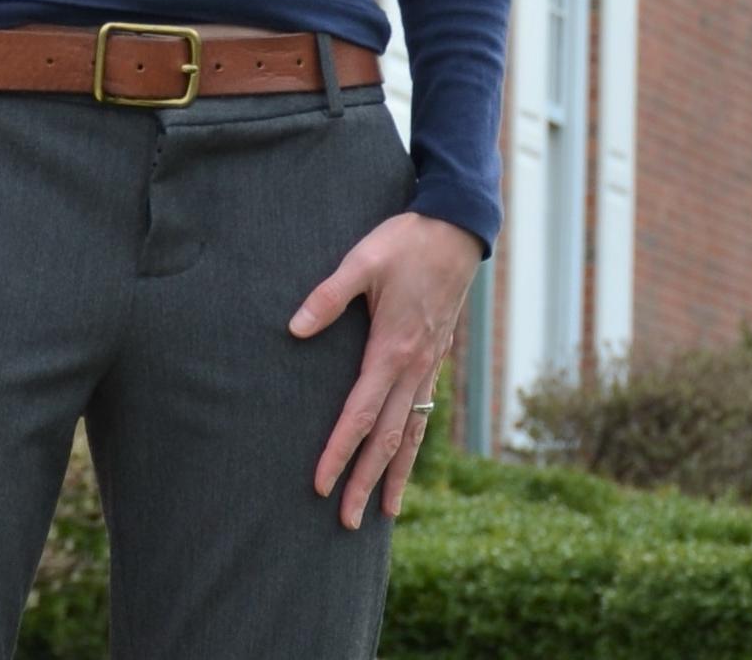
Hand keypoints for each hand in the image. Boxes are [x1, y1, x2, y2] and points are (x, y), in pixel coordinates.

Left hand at [289, 210, 481, 528]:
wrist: (457, 230)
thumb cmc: (407, 242)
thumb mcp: (364, 259)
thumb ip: (329, 296)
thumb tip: (294, 329)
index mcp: (392, 349)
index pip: (361, 414)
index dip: (339, 451)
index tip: (321, 485)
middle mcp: (413, 368)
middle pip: (388, 439)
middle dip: (365, 481)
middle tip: (347, 522)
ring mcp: (428, 367)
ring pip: (411, 434)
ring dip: (394, 475)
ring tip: (383, 512)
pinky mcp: (434, 360)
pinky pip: (423, 415)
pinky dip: (413, 447)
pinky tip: (405, 462)